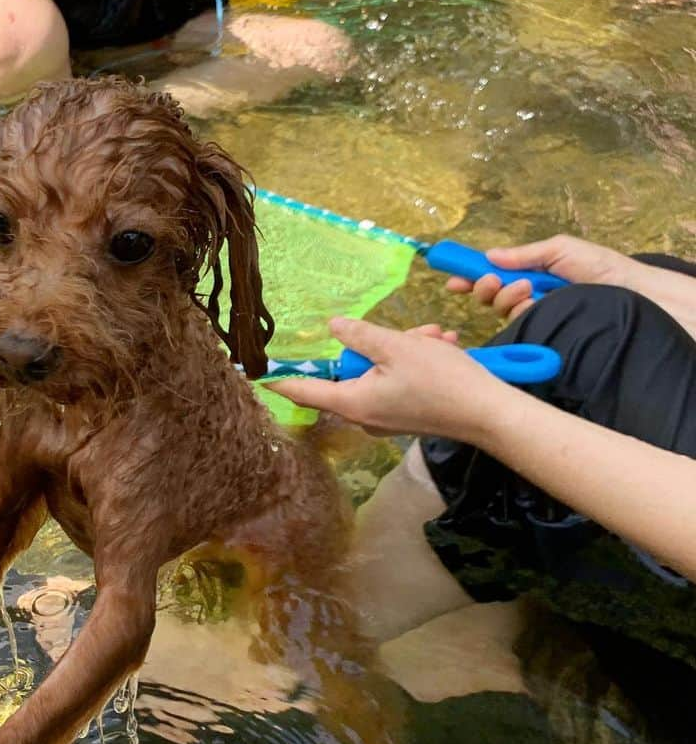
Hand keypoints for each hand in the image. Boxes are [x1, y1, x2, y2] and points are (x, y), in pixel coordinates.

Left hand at [265, 318, 507, 442]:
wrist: (489, 413)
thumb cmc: (440, 380)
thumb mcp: (397, 347)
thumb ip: (361, 336)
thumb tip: (334, 327)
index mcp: (353, 402)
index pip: (303, 388)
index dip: (280, 376)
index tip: (255, 369)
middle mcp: (363, 414)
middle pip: (349, 372)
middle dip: (377, 344)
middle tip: (413, 334)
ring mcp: (385, 416)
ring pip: (379, 370)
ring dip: (404, 348)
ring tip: (435, 338)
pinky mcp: (404, 414)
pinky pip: (396, 380)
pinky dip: (415, 360)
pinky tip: (440, 348)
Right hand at [445, 234, 632, 321]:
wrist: (631, 292)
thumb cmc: (601, 267)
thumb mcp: (559, 249)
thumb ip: (522, 255)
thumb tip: (489, 256)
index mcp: (531, 272)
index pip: (493, 275)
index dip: (470, 277)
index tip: (452, 280)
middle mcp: (530, 295)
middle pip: (490, 295)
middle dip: (484, 287)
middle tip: (490, 282)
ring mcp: (537, 315)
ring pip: (503, 310)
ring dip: (507, 297)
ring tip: (528, 289)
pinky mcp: (545, 331)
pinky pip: (520, 322)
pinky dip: (522, 311)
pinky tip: (536, 304)